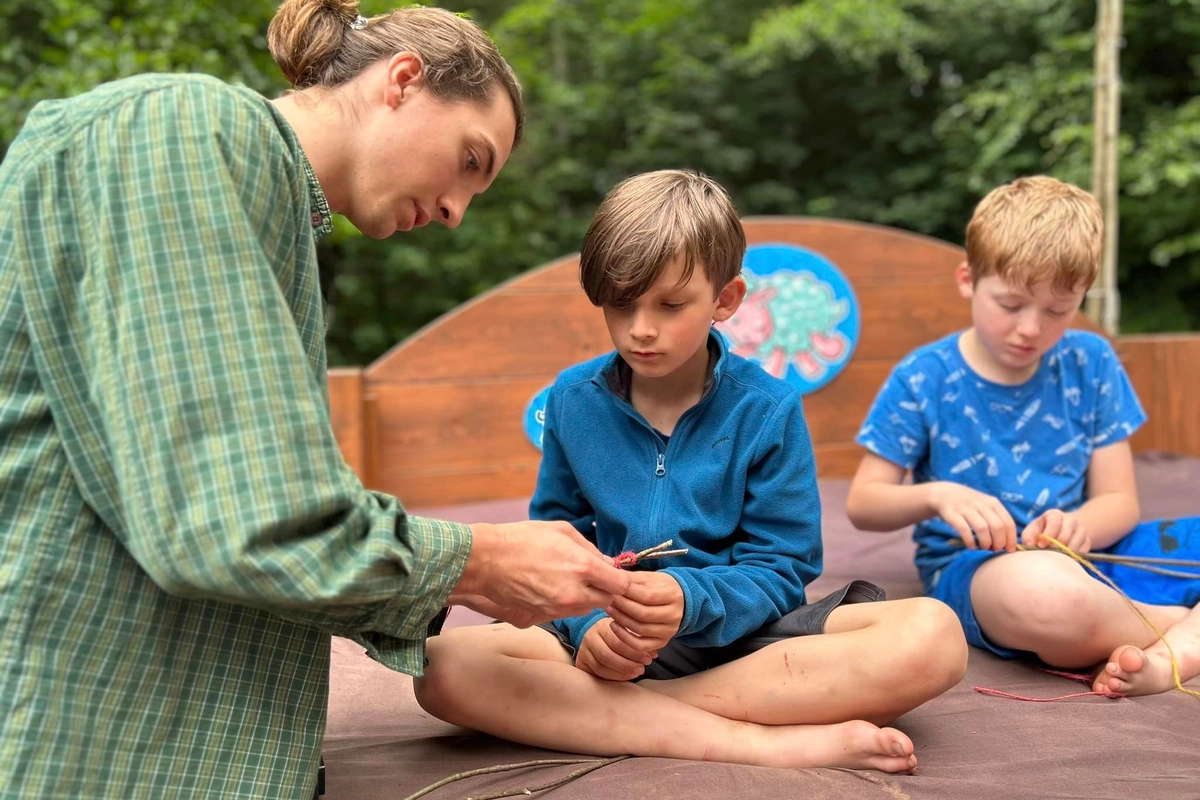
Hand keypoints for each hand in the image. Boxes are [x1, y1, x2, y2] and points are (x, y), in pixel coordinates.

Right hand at [453, 521, 631, 625]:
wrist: (486, 560)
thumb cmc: (522, 539)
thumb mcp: (562, 530)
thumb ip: (590, 548)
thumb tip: (607, 562)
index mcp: (583, 567)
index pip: (621, 584)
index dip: (620, 578)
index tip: (613, 573)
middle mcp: (574, 592)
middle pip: (607, 600)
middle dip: (604, 589)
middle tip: (593, 576)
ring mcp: (558, 607)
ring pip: (587, 609)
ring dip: (586, 597)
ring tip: (569, 580)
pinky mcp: (544, 616)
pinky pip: (567, 612)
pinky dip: (567, 603)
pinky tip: (553, 587)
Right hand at [575, 617, 656, 681]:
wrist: (596, 636)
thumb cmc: (617, 633)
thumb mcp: (627, 631)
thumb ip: (639, 640)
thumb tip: (653, 653)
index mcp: (602, 625)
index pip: (618, 641)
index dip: (634, 652)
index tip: (649, 658)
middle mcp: (590, 636)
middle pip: (608, 655)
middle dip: (628, 664)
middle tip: (642, 668)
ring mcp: (583, 650)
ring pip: (602, 666)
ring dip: (622, 672)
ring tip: (637, 672)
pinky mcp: (581, 662)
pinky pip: (597, 673)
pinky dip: (614, 677)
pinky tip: (626, 676)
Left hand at [605, 571, 683, 650]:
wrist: (679, 600)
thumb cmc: (659, 586)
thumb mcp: (650, 577)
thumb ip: (632, 579)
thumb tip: (611, 579)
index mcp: (673, 595)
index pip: (647, 596)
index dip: (627, 593)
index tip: (612, 588)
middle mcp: (674, 615)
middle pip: (643, 614)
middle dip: (622, 606)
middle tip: (608, 599)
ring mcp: (669, 631)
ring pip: (640, 629)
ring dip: (620, 620)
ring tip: (609, 609)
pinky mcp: (663, 642)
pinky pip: (641, 645)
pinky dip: (624, 638)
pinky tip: (614, 626)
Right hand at [930, 482, 1017, 551]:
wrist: (944, 493)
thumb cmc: (970, 505)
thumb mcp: (986, 506)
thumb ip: (997, 520)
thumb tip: (1010, 543)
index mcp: (993, 503)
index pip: (1008, 523)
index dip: (1011, 539)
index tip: (1009, 550)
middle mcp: (981, 504)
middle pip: (997, 527)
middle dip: (999, 543)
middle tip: (995, 550)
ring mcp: (966, 508)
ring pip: (982, 528)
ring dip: (985, 543)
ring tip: (984, 548)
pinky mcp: (952, 514)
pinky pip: (964, 529)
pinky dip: (969, 540)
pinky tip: (971, 546)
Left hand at [1022, 510, 1090, 552]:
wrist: (1060, 532)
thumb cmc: (1042, 532)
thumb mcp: (1032, 530)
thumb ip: (1028, 536)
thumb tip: (1029, 544)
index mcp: (1054, 514)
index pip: (1054, 522)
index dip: (1048, 535)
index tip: (1041, 545)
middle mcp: (1070, 520)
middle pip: (1066, 534)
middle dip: (1056, 546)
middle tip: (1049, 553)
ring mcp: (1081, 529)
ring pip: (1075, 542)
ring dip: (1065, 552)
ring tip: (1056, 557)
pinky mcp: (1087, 540)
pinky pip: (1083, 550)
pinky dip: (1074, 556)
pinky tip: (1066, 558)